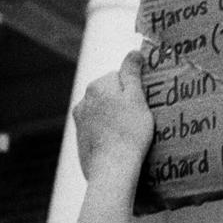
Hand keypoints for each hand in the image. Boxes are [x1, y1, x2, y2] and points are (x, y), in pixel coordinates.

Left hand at [73, 50, 153, 181]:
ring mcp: (80, 121)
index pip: (119, 77)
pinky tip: (118, 143)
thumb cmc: (129, 133)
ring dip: (114, 117)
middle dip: (122, 102)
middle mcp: (84, 100)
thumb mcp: (137, 98)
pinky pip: (97, 128)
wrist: (112, 170)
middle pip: (109, 93)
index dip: (134, 89)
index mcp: (98, 86)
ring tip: (129, 134)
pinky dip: (106, 132)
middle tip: (138, 119)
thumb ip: (132, 73)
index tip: (142, 104)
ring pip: (103, 111)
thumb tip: (133, 53)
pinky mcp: (80, 139)